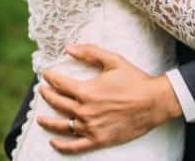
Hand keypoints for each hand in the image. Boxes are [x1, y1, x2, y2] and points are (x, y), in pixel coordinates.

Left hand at [36, 44, 181, 153]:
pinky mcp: (100, 140)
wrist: (155, 102)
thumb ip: (89, 52)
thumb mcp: (112, 60)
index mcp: (86, 91)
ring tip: (39, 118)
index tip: (46, 74)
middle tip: (42, 90)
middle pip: (58, 103)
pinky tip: (54, 142)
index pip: (59, 84)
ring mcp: (91, 127)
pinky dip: (63, 145)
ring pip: (63, 126)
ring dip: (48, 122)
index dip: (50, 78)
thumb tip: (68, 48)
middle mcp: (85, 111)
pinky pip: (76, 146)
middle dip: (47, 95)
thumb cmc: (134, 79)